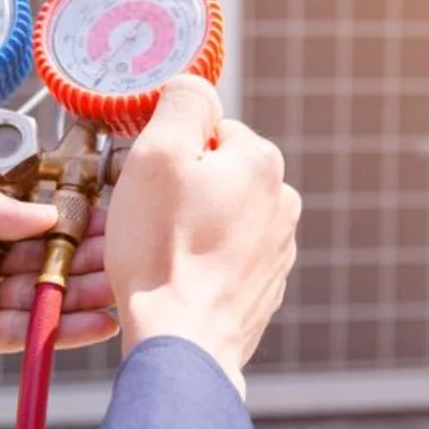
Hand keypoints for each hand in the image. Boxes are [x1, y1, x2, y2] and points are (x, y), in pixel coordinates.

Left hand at [0, 185, 120, 409]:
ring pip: (38, 293)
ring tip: (127, 282)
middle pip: (39, 252)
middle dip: (86, 248)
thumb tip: (40, 215)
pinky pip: (19, 334)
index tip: (107, 202)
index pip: (21, 210)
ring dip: (83, 289)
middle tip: (132, 245)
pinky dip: (58, 329)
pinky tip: (96, 321)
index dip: (64, 207)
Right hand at [105, 75, 300, 398]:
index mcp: (262, 161)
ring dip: (192, 225)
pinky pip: (226, 256)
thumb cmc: (163, 252)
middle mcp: (283, 200)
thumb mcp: (157, 155)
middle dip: (182, 188)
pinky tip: (179, 277)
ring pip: (221, 215)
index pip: (207, 129)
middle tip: (148, 218)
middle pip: (216, 172)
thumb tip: (192, 85)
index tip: (145, 180)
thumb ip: (180, 104)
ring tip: (162, 252)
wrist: (182, 343)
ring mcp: (279, 247)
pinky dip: (202, 261)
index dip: (167, 151)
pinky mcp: (265, 285)